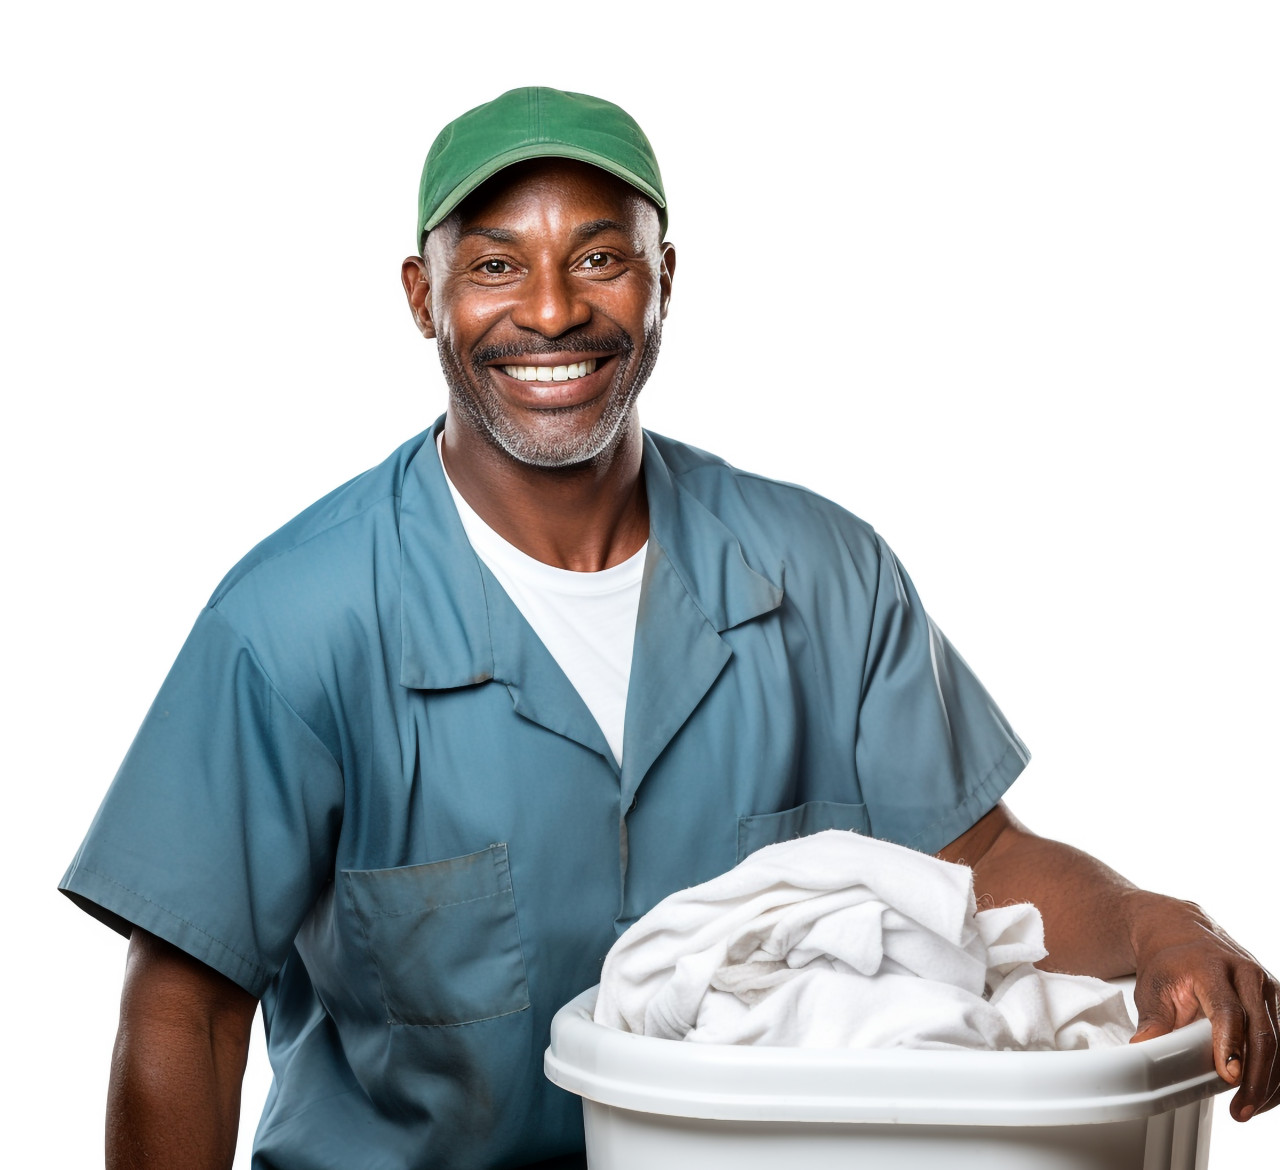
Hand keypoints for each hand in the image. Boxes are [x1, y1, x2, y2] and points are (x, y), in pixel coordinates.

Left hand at [1128, 895, 1278, 1120]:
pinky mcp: (1277, 1002)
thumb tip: (1144, 1048)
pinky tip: (1264, 1093)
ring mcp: (1268, 988)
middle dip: (1256, 1076)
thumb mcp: (1152, 987)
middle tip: (1241, 1108)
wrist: (1182, 933)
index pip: (1228, 1010)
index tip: (1229, 1076)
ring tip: (1249, 1108)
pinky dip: (1277, 1072)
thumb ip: (1153, 1020)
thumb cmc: (1169, 963)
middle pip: (1262, 1032)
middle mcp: (1248, 975)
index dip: (1231, 1045)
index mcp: (1214, 967)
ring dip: (1270, 1080)